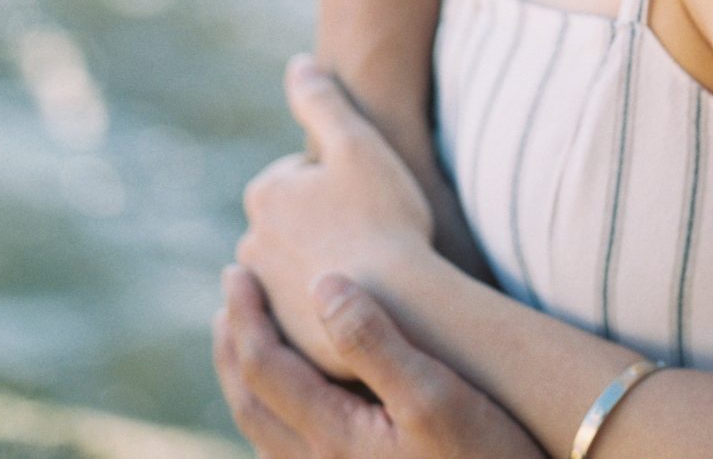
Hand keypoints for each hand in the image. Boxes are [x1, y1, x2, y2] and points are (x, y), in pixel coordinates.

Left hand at [215, 264, 544, 458]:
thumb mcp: (436, 393)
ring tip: (245, 335)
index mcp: (331, 438)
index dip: (244, 318)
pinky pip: (290, 446)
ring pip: (265, 429)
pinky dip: (275, 405)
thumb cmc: (485, 458)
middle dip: (232, 345)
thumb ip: (376, 340)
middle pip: (250, 403)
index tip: (233, 273)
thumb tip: (322, 283)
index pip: (262, 370)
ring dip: (247, 375)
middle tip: (227, 295)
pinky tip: (297, 391)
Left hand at [237, 56, 435, 376]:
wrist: (399, 305)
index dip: (342, 181)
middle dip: (326, 223)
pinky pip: (304, 309)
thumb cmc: (384, 216)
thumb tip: (299, 63)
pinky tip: (361, 302)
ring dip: (323, 263)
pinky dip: (325, 305)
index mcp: (265, 194)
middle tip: (373, 231)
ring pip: (298, 265)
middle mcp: (250, 244)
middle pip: (296, 221)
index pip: (301, 176)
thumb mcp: (357, 142)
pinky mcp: (282, 337)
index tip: (369, 198)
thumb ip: (322, 99)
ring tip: (368, 269)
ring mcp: (264, 295)